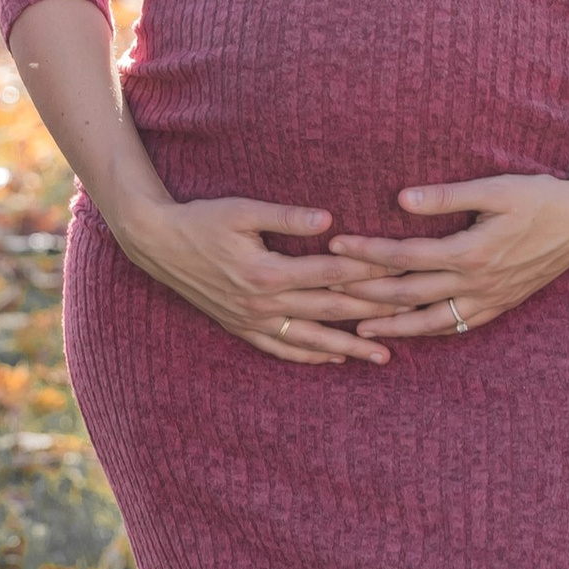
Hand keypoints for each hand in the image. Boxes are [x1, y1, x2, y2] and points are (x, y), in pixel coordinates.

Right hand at [114, 192, 415, 366]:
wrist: (157, 243)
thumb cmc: (201, 219)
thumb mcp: (242, 210)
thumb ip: (286, 216)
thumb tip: (329, 220)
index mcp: (267, 271)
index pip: (331, 273)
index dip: (369, 273)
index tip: (402, 273)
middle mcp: (263, 302)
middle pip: (330, 309)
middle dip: (373, 314)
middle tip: (411, 317)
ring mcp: (252, 319)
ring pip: (311, 339)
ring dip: (349, 347)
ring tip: (384, 356)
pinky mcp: (241, 326)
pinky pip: (282, 348)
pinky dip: (310, 355)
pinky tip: (333, 359)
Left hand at [326, 170, 568, 336]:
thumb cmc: (541, 196)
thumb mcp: (495, 188)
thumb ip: (447, 196)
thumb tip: (401, 199)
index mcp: (470, 252)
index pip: (404, 257)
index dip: (367, 253)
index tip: (335, 246)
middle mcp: (477, 282)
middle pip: (408, 294)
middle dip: (365, 294)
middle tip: (329, 295)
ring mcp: (490, 298)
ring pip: (431, 320)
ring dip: (392, 326)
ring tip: (359, 329)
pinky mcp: (501, 304)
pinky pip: (458, 325)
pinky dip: (430, 331)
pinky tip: (411, 332)